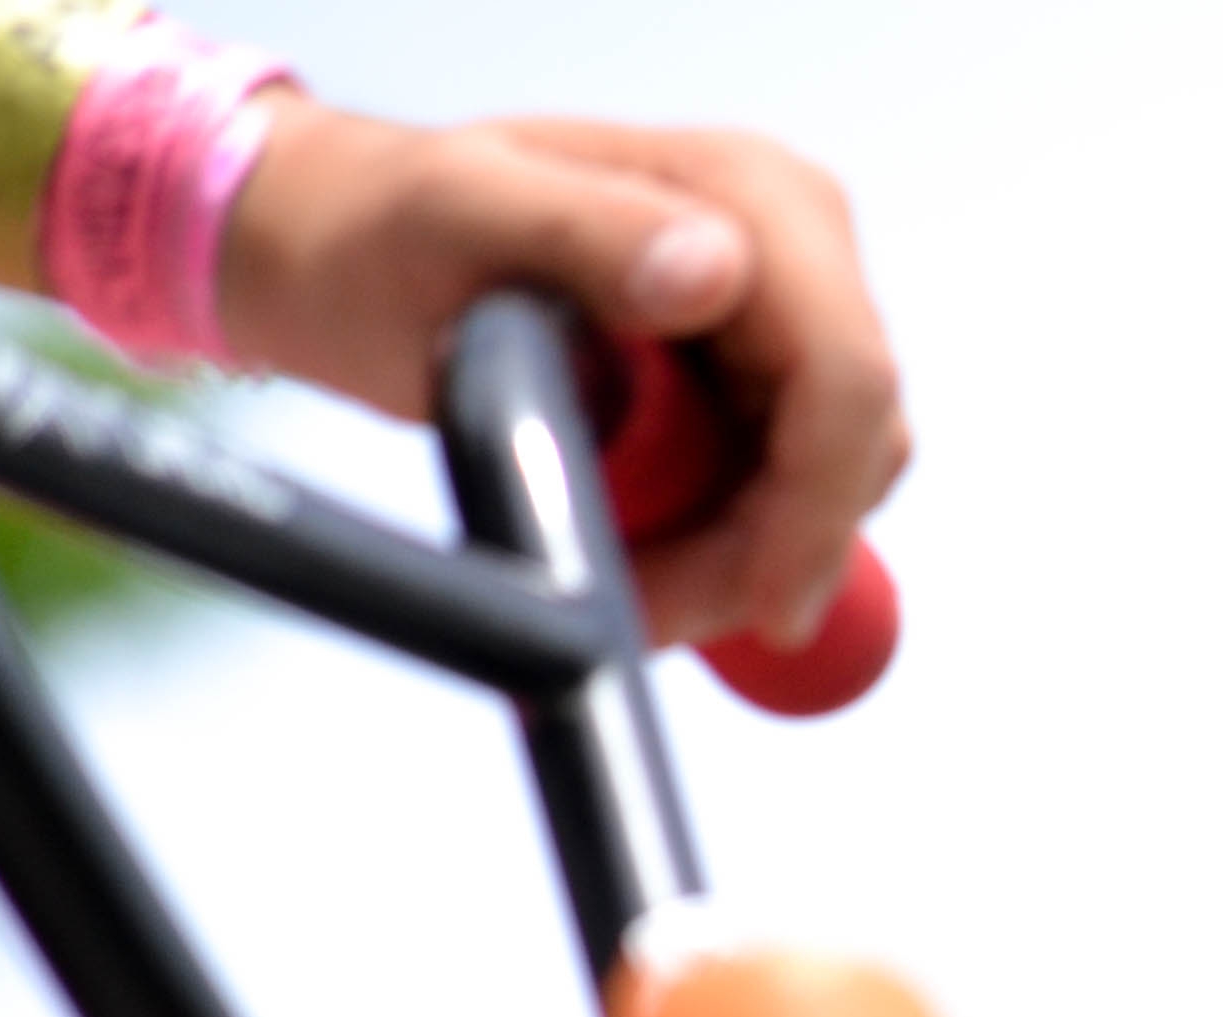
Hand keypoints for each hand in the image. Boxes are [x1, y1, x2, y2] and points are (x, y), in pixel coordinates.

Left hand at [213, 106, 908, 651]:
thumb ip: (586, 234)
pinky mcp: (768, 389)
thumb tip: (716, 275)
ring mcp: (789, 323)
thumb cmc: (395, 232)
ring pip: (830, 493)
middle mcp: (796, 250)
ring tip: (615, 577)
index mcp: (752, 196)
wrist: (368, 261)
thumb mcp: (463, 217)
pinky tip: (633, 549)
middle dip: (762, 556)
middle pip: (854, 450)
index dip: (816, 510)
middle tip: (637, 614)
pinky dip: (721, 554)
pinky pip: (787, 503)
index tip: (762, 615)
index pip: (845, 377)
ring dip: (734, 567)